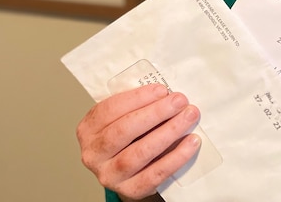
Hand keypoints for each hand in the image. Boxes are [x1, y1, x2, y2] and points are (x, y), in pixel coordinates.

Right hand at [76, 83, 200, 200]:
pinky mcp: (129, 190)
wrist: (130, 172)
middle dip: (155, 113)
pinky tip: (191, 142)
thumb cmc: (129, 137)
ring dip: (168, 132)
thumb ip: (138, 106)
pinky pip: (154, 174)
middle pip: (124, 130)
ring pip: (139, 153)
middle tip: (179, 101)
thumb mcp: (124, 117)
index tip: (162, 90)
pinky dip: (175, 157)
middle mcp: (94, 153)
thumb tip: (167, 93)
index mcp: (88, 129)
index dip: (137, 98)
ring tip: (188, 118)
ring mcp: (109, 174)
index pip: (109, 109)